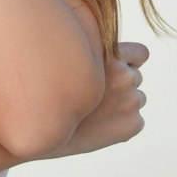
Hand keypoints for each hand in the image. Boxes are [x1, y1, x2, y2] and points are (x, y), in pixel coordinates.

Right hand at [40, 41, 148, 156]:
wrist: (36, 129)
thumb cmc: (44, 88)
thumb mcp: (66, 57)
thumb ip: (92, 52)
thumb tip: (106, 47)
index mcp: (111, 53)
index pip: (141, 54)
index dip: (126, 61)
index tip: (110, 70)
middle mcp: (125, 75)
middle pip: (135, 78)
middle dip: (120, 84)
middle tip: (94, 95)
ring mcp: (131, 101)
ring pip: (136, 99)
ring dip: (121, 104)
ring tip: (93, 113)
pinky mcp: (132, 124)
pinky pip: (135, 122)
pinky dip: (121, 125)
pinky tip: (97, 127)